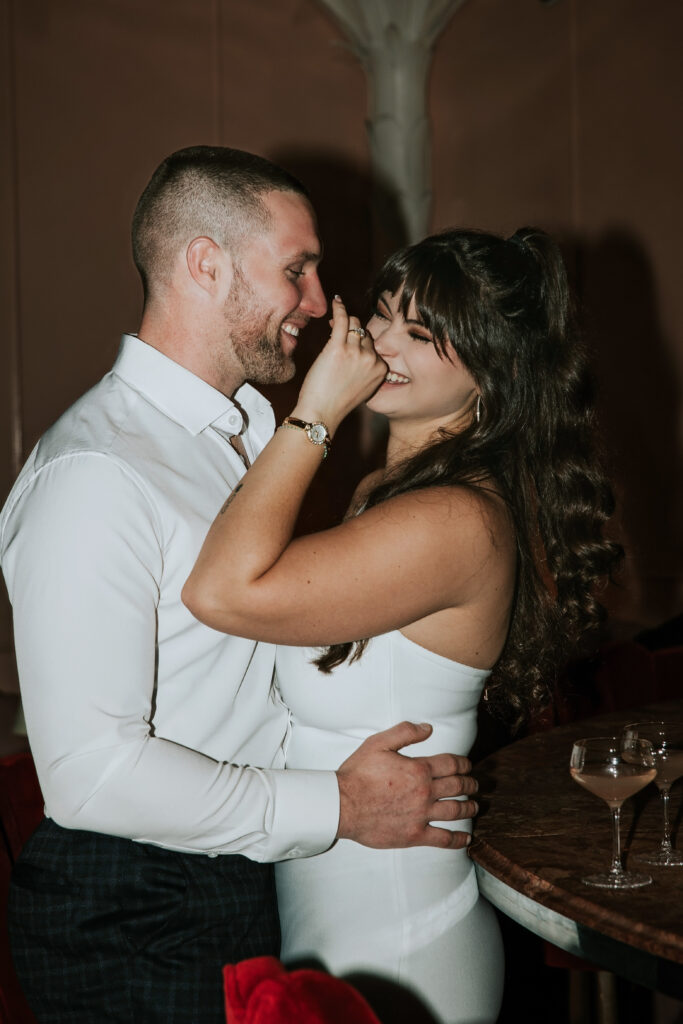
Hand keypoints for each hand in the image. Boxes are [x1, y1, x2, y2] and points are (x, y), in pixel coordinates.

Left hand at [293, 296, 385, 433]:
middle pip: (365, 334)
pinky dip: (340, 308)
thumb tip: (360, 347)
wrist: (321, 413)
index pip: (373, 346)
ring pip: (355, 325)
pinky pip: (343, 320)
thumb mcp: (362, 387)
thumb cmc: (337, 402)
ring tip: (336, 324)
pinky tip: (336, 300)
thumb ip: (366, 369)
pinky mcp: (338, 348)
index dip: (360, 342)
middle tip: (340, 335)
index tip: (349, 343)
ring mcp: (356, 353)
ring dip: (345, 322)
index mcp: (381, 369)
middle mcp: (372, 359)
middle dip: (353, 333)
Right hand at [336, 721, 478, 849]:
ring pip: (456, 811)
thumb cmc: (358, 774)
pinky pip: (443, 839)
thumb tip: (428, 728)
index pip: (451, 764)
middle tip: (475, 784)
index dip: (464, 764)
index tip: (468, 765)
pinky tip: (466, 839)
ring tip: (475, 806)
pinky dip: (458, 840)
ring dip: (470, 808)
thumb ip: (405, 732)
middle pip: (458, 786)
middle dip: (470, 784)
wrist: (343, 805)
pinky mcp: (414, 835)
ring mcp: (421, 815)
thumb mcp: (378, 743)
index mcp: (419, 769)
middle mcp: (425, 792)